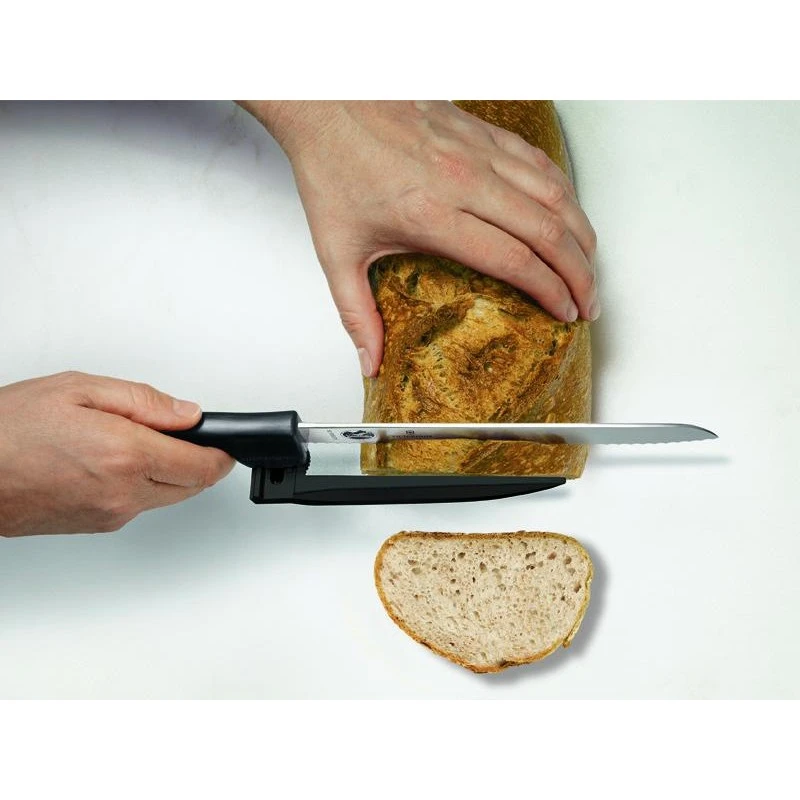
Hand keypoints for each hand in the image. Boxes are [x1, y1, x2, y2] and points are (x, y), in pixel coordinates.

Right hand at [0, 372, 234, 536]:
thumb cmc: (9, 429)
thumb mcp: (79, 390)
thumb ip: (144, 401)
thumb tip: (188, 413)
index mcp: (125, 454)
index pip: (202, 465)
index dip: (221, 453)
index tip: (225, 442)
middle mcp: (123, 492)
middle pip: (192, 485)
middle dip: (198, 461)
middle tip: (182, 434)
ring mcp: (111, 514)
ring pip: (167, 496)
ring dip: (169, 472)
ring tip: (134, 440)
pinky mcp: (98, 525)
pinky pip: (139, 504)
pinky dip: (143, 484)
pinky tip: (114, 461)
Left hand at [240, 100, 598, 376]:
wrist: (326, 102)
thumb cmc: (333, 168)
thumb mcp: (337, 251)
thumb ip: (356, 312)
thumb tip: (369, 361)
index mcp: (434, 214)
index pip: (514, 259)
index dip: (549, 290)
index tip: (563, 312)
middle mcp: (465, 181)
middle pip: (547, 230)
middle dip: (579, 273)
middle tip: (588, 302)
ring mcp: (477, 151)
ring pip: (554, 193)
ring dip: (581, 233)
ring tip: (590, 266)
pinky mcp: (480, 132)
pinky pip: (538, 162)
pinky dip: (564, 191)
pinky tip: (569, 213)